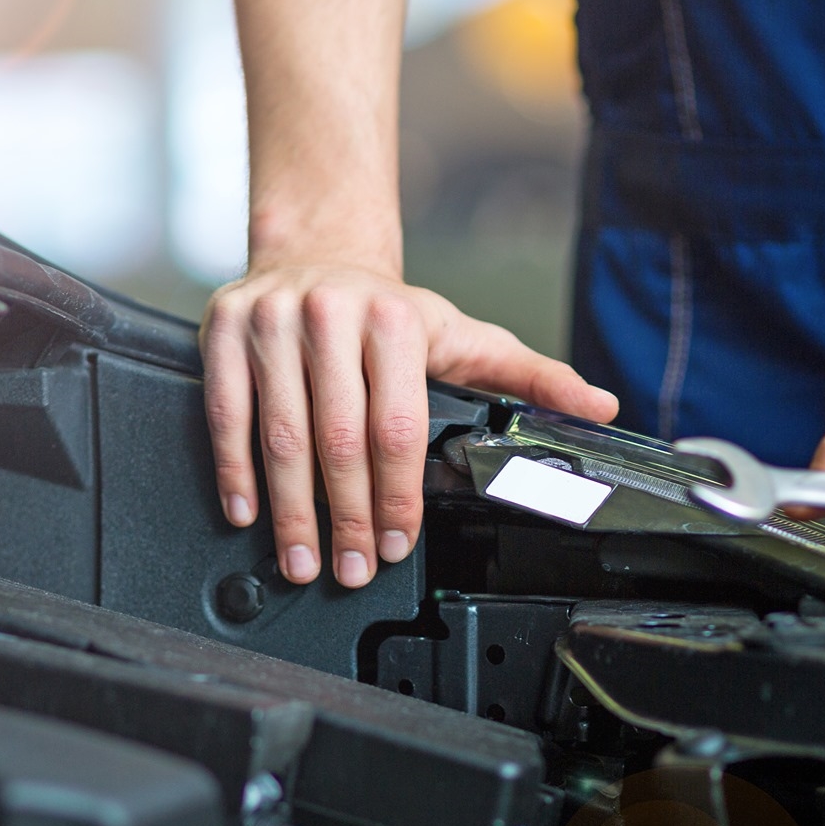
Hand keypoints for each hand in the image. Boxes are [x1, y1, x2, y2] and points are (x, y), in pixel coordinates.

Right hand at [201, 264, 618, 587]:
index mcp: (396, 321)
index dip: (397, 498)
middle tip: (352, 571)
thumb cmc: (390, 315)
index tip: (397, 546)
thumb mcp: (467, 338)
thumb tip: (600, 406)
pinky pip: (226, 412)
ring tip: (302, 560)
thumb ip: (532, 377)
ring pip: (281, 434)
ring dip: (290, 511)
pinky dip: (235, 470)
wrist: (318, 254)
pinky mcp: (224, 327)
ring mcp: (272, 320)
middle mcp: (331, 314)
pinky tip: (248, 512)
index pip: (397, 429)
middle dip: (347, 519)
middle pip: (338, 441)